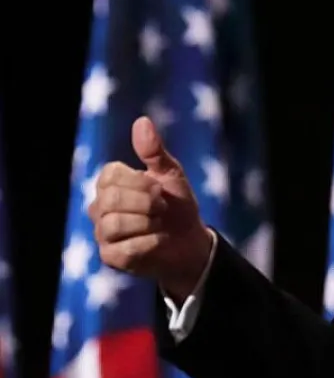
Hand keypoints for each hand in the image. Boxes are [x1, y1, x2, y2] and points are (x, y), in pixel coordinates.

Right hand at [87, 116, 213, 300]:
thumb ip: (154, 151)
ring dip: (147, 223)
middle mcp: (99, 207)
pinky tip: (158, 240)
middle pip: (110, 199)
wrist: (190, 241)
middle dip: (146, 203)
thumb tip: (142, 121)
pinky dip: (149, 243)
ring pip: (113, 224)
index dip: (140, 182)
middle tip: (162, 207)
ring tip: (159, 224)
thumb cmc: (177, 204)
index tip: (160, 188)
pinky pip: (124, 249)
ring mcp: (102, 233)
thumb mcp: (171, 174)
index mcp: (110, 183)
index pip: (110, 174)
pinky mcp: (110, 257)